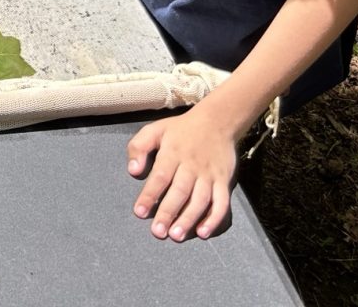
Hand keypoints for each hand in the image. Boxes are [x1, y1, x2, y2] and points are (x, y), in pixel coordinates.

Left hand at [126, 105, 239, 240]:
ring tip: (176, 236)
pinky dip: (214, 219)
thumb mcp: (155, 130)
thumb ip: (139, 147)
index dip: (150, 195)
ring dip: (189, 219)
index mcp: (173, 152)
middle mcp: (192, 165)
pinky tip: (203, 232)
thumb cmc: (181, 129)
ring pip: (200, 200)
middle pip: (180, 191)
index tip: (140, 212)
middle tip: (158, 232)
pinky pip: (222, 203)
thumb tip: (133, 171)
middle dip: (168, 213)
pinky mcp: (224, 182)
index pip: (160, 176)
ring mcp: (210, 175)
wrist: (217, 122)